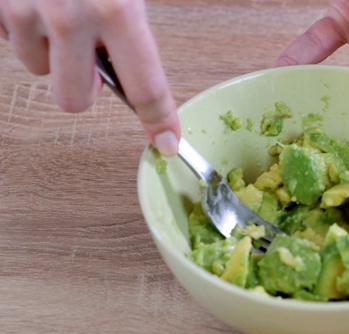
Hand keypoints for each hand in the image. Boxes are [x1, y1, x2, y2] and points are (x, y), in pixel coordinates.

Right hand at [0, 0, 179, 155]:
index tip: (167, 141)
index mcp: (118, 11)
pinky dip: (27, 29)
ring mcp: (29, 12)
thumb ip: (129, 27)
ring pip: (38, 68)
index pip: (145, 88)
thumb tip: (133, 72)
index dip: (158, 120)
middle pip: (73, 100)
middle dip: (83, 86)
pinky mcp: (0, 6)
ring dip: (52, 51)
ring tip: (63, 11)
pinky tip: (41, 2)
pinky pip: (12, 40)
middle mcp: (70, 18)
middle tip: (90, 57)